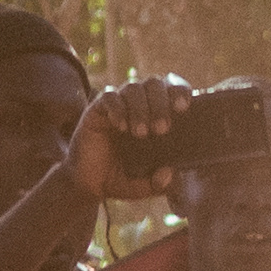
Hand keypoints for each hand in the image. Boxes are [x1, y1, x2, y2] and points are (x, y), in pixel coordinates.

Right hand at [66, 76, 193, 203]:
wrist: (88, 182)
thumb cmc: (120, 178)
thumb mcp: (142, 187)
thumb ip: (157, 184)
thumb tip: (170, 173)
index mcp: (157, 116)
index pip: (172, 89)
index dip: (180, 91)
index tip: (183, 108)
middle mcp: (139, 105)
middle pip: (154, 83)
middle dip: (161, 103)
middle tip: (161, 129)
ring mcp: (118, 105)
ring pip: (133, 88)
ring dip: (140, 108)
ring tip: (140, 133)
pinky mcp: (97, 109)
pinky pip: (109, 96)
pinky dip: (118, 108)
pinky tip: (121, 126)